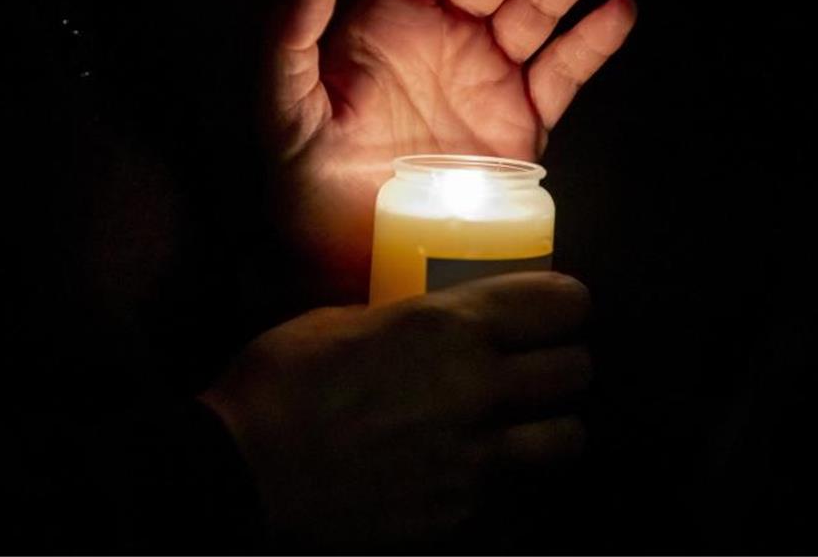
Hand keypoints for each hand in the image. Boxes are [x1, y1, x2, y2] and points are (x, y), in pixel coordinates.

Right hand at [200, 271, 592, 546]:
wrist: (242, 475)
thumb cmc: (280, 383)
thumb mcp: (343, 318)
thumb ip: (405, 318)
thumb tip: (428, 319)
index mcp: (449, 326)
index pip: (559, 303)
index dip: (566, 303)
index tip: (557, 309)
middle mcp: (478, 389)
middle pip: (574, 371)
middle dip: (563, 363)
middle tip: (539, 366)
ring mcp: (475, 458)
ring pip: (567, 439)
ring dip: (552, 426)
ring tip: (526, 426)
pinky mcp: (461, 514)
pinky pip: (518, 493)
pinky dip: (510, 480)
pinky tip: (480, 472)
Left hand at [262, 0, 635, 300]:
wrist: (356, 263)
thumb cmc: (311, 189)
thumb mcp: (284, 114)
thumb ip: (291, 37)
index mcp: (388, 22)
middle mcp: (443, 39)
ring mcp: (485, 79)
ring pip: (535, 10)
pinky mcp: (519, 124)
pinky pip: (562, 75)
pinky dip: (591, 43)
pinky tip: (617, 11)